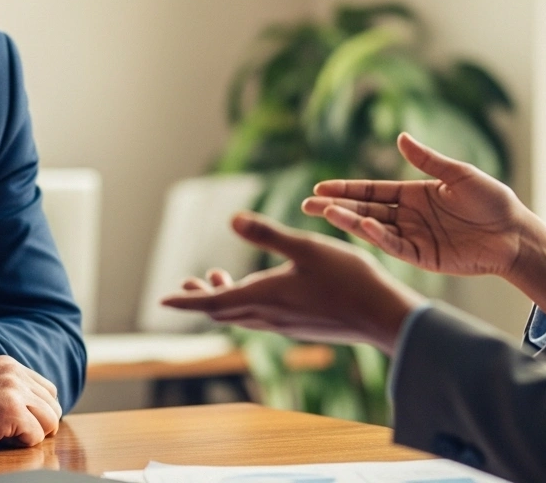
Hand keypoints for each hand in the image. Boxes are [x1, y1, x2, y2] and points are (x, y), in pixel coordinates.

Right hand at [0, 355, 62, 449]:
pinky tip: (0, 439)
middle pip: (52, 405)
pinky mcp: (11, 411)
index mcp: (9, 365)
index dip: (39, 410)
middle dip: (41, 424)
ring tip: (8, 436)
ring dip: (33, 434)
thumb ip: (7, 388)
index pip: (47, 389)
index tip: (24, 423)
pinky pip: (36, 436)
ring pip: (50, 421)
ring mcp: (15, 391)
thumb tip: (35, 411)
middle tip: (17, 434)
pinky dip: (23, 444)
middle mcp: (15, 373)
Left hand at [159, 212, 425, 354]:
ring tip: (219, 277)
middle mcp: (270, 317)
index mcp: (264, 297)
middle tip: (187, 283)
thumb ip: (268, 234)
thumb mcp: (305, 247)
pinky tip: (261, 289)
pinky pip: (262, 318)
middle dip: (202, 298)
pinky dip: (248, 303)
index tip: (163, 299)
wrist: (383, 316)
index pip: (212, 304)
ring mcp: (286, 325)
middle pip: (223, 312)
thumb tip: (232, 219)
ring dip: (226, 299)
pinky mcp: (301, 327)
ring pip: (243, 315)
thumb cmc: (347, 279)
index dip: (186, 300)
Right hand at [301, 132, 545, 312]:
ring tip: (325, 214)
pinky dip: (377, 238)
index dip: (347, 189)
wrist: (516, 234)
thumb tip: (399, 137)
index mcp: (414, 193)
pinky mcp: (424, 257)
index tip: (320, 188)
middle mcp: (409, 216)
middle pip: (365, 210)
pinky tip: (361, 227)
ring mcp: (414, 237)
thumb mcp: (460, 174)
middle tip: (307, 204)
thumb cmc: (493, 201)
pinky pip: (395, 246)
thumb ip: (428, 160)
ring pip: (374, 229)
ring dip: (350, 222)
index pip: (372, 191)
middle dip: (336, 206)